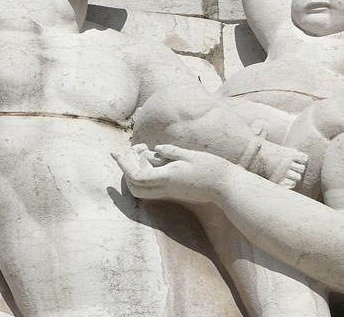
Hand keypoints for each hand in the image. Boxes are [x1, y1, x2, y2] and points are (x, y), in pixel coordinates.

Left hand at [112, 144, 233, 204]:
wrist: (227, 188)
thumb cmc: (212, 169)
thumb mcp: (190, 155)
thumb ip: (172, 152)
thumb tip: (156, 150)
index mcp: (167, 177)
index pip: (136, 176)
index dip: (123, 165)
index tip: (116, 152)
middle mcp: (166, 188)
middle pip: (135, 187)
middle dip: (125, 171)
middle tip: (126, 153)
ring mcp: (171, 193)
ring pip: (142, 190)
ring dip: (135, 174)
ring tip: (140, 155)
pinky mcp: (176, 193)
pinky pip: (153, 188)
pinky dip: (146, 176)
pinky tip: (154, 162)